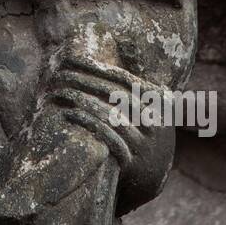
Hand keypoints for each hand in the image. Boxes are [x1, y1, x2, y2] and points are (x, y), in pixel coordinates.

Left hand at [49, 56, 174, 203]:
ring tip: (63, 92)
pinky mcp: (133, 162)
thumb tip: (121, 44)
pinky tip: (70, 114)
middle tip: (62, 74)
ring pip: (111, 115)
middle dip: (87, 82)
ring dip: (83, 101)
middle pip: (117, 95)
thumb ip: (139, 86)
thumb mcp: (152, 109)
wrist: (152, 180)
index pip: (128, 80)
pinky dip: (87, 123)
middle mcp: (158, 122)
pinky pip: (108, 138)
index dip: (101, 68)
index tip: (76, 60)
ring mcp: (146, 143)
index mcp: (162, 104)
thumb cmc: (143, 135)